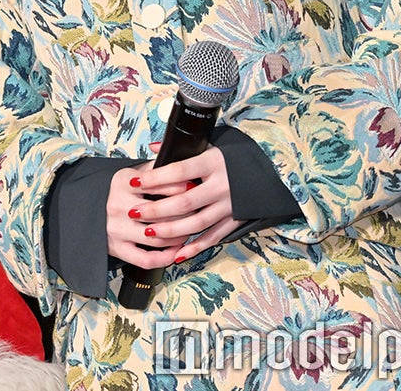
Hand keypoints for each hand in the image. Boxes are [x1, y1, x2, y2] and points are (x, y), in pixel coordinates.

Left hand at [105, 146, 242, 267]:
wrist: (266, 171)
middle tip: (135, 212)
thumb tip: (153, 148)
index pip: (178, 172)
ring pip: (197, 223)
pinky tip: (177, 253)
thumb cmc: (230, 158)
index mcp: (212, 163)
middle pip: (184, 201)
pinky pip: (213, 237)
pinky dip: (195, 247)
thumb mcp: (209, 146)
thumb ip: (181, 149)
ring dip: (171, 230)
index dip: (154, 178)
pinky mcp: (235, 220)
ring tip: (149, 232)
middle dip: (157, 209)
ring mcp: (229, 205)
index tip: (134, 183)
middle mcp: (221, 185)